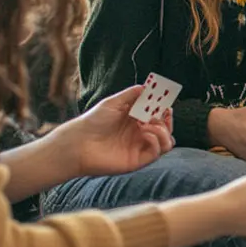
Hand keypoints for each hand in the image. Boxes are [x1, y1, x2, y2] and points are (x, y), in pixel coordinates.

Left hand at [54, 86, 174, 177]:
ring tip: (152, 123)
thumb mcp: (113, 102)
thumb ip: (132, 94)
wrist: (78, 143)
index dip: (164, 109)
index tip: (167, 102)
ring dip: (164, 130)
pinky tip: (145, 132)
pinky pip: (156, 152)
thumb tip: (147, 86)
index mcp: (135, 120)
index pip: (157, 115)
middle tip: (164, 113)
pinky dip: (156, 141)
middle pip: (165, 128)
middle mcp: (139, 134)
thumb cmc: (93, 121)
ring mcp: (139, 147)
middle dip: (167, 119)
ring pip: (166, 142)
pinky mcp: (137, 160)